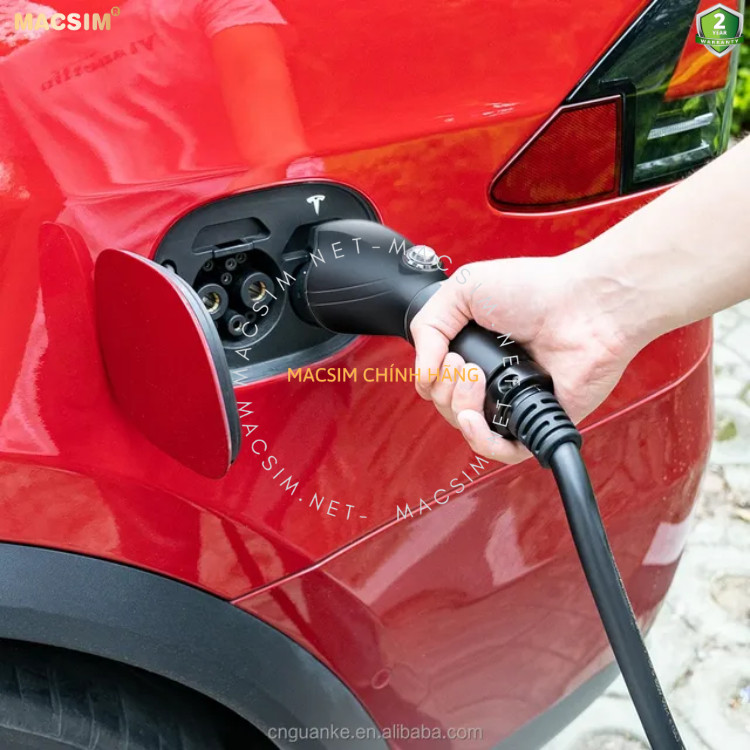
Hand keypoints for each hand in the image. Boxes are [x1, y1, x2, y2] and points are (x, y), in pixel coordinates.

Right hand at [409, 249, 639, 463]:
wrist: (584, 306)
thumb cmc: (536, 289)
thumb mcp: (462, 289)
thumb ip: (427, 327)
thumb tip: (422, 375)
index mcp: (477, 350)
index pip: (438, 381)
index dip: (431, 377)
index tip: (444, 356)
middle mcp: (494, 377)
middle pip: (447, 407)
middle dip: (444, 389)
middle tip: (462, 362)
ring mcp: (514, 401)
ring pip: (468, 429)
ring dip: (458, 407)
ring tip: (474, 377)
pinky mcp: (536, 420)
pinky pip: (503, 451)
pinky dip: (481, 440)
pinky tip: (472, 419)